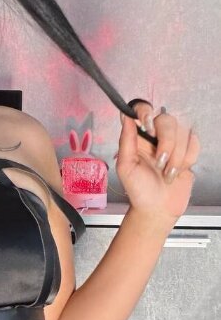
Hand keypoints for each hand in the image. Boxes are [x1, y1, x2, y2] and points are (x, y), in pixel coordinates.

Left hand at [116, 101, 199, 224]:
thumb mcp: (126, 167)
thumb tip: (124, 115)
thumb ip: (126, 140)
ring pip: (183, 132)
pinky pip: (194, 142)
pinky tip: (178, 171)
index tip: (148, 126)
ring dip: (177, 157)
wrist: (158, 209)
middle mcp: (155, 136)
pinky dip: (188, 158)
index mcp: (137, 137)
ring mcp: (173, 142)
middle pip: (167, 119)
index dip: (146, 112)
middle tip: (159, 163)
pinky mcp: (188, 151)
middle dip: (166, 143)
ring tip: (167, 174)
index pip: (142, 110)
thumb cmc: (138, 190)